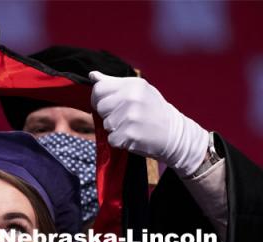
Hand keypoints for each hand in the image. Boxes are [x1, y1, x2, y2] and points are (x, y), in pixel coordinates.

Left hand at [89, 71, 208, 176]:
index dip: (99, 99)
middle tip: (125, 117)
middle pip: (100, 107)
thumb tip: (92, 75)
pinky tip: (132, 137)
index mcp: (132, 84)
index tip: (108, 106)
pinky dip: (119, 141)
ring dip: (115, 129)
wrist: (173, 133)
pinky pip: (112, 139)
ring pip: (106, 124)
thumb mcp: (138, 91)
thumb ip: (114, 83)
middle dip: (108, 115)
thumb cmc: (153, 111)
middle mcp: (131, 98)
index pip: (99, 89)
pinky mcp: (130, 134)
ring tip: (131, 126)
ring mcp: (131, 116)